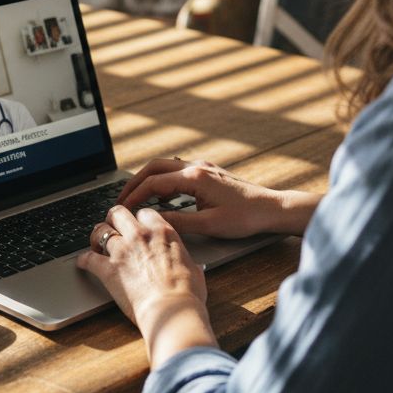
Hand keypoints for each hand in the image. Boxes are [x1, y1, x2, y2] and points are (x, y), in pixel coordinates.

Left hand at [78, 205, 216, 364]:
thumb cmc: (187, 294)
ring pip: (100, 230)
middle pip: (118, 213)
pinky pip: (88, 258)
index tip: (137, 225)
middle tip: (113, 227)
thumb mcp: (193, 269)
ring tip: (96, 243)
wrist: (173, 312)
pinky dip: (84, 260)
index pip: (144, 213)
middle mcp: (140, 236)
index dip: (139, 219)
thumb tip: (190, 265)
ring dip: (97, 236)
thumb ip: (184, 260)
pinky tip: (83, 262)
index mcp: (163, 233)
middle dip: (114, 219)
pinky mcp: (109, 269)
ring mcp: (122, 251)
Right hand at [118, 157, 320, 237]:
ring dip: (148, 180)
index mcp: (194, 177)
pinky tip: (161, 196)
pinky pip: (177, 172)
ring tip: (135, 198)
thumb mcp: (209, 225)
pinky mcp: (208, 173)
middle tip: (120, 200)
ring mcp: (203, 168)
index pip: (153, 183)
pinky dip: (162, 181)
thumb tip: (152, 221)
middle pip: (154, 168)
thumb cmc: (245, 218)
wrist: (272, 209)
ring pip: (165, 167)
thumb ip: (178, 222)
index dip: (134, 197)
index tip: (121, 209)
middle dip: (134, 184)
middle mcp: (196, 167)